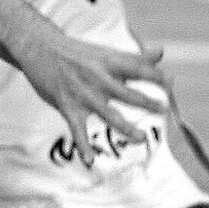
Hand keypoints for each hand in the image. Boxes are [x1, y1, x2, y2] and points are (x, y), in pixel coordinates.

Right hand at [13, 30, 171, 163]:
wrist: (38, 47)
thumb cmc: (76, 52)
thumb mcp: (105, 51)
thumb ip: (135, 57)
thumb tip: (161, 52)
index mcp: (108, 62)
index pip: (136, 68)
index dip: (155, 76)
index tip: (170, 83)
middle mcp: (97, 77)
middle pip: (126, 93)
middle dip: (146, 102)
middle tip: (164, 109)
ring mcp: (82, 93)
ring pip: (108, 114)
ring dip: (126, 128)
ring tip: (141, 138)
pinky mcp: (67, 106)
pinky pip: (77, 129)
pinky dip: (83, 145)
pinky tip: (91, 160)